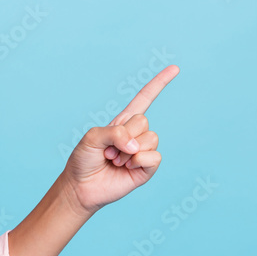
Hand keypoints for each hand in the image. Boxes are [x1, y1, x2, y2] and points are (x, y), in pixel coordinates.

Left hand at [61, 65, 178, 215]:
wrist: (81, 186)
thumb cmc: (83, 160)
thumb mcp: (91, 137)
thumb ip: (114, 133)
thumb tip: (136, 145)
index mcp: (122, 122)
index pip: (144, 99)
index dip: (159, 84)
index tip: (175, 68)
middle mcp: (135, 134)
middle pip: (143, 121)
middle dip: (123, 135)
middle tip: (108, 151)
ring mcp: (142, 151)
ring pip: (150, 138)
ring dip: (129, 151)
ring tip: (115, 160)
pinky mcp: (147, 168)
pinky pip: (154, 157)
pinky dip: (139, 161)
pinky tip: (126, 168)